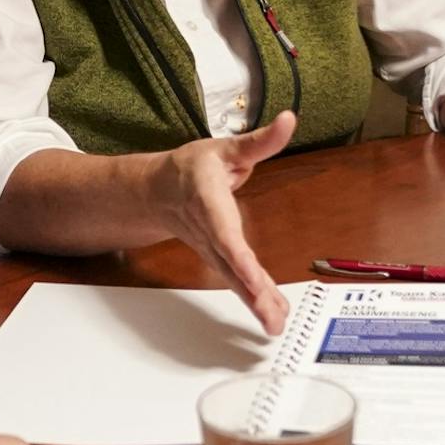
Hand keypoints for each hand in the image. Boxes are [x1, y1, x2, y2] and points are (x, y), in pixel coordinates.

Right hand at [146, 110, 294, 333]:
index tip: (252, 277)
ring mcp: (211, 250)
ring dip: (254, 303)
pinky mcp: (219, 260)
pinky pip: (237, 281)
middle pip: (228, 265)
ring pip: (233, 279)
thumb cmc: (190, 169)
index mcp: (207, 202)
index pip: (223, 232)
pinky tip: (272, 316)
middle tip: (268, 314)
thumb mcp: (225, 147)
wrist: (156, 191)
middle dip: (249, 290)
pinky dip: (255, 300)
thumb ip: (260, 140)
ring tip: (274, 325)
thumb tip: (288, 120)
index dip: (238, 256)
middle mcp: (208, 232)